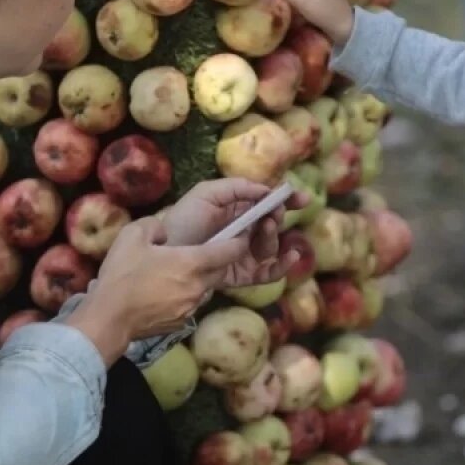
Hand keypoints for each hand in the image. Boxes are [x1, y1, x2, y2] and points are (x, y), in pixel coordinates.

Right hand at [65, 217, 250, 357]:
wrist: (108, 319)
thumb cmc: (122, 276)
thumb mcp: (132, 236)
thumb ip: (154, 226)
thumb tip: (163, 231)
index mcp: (193, 262)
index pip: (232, 250)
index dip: (239, 240)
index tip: (237, 234)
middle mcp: (199, 285)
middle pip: (221, 270)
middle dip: (217, 260)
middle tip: (202, 251)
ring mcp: (192, 307)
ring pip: (205, 287)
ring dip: (198, 278)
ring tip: (177, 273)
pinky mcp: (181, 322)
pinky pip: (190, 303)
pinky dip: (184, 295)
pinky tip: (164, 293)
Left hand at [163, 178, 307, 288]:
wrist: (164, 257)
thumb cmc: (183, 221)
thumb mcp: (206, 194)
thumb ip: (237, 188)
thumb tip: (267, 190)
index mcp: (233, 209)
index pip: (264, 202)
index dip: (284, 199)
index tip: (301, 198)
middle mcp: (241, 230)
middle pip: (271, 223)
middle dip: (276, 216)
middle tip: (271, 215)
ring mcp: (242, 254)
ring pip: (270, 245)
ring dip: (273, 236)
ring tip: (264, 229)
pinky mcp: (241, 275)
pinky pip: (268, 272)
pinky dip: (283, 266)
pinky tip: (290, 257)